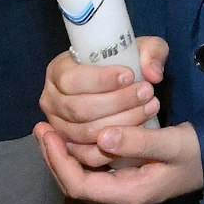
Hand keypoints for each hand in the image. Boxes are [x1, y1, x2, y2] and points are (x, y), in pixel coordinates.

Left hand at [36, 118, 203, 203]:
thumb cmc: (196, 153)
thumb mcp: (171, 144)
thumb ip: (139, 142)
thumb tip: (102, 137)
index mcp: (128, 195)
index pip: (79, 185)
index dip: (58, 160)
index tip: (49, 133)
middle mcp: (120, 198)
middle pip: (73, 184)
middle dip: (54, 157)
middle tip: (41, 128)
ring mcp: (121, 191)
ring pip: (80, 178)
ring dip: (62, 155)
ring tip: (50, 128)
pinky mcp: (124, 180)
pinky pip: (91, 171)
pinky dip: (76, 154)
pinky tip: (72, 134)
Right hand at [39, 37, 169, 167]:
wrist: (124, 88)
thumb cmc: (126, 64)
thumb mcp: (141, 48)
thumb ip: (151, 52)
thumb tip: (152, 73)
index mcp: (58, 71)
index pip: (72, 79)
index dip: (101, 79)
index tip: (130, 75)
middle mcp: (51, 100)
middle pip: (79, 108)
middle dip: (117, 102)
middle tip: (147, 93)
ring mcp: (58, 126)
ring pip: (85, 132)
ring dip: (121, 122)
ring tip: (149, 108)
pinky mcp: (70, 147)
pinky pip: (88, 155)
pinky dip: (113, 148)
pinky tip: (138, 132)